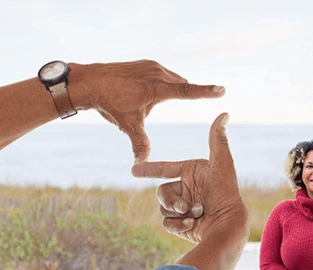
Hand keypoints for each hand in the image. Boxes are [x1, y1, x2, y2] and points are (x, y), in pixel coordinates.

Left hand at [68, 60, 224, 162]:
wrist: (91, 82)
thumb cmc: (110, 103)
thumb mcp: (128, 125)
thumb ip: (140, 143)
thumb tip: (142, 164)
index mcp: (157, 87)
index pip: (187, 90)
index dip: (205, 92)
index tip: (222, 89)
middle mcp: (157, 73)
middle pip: (180, 87)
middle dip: (175, 99)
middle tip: (148, 109)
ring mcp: (151, 66)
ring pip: (170, 80)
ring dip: (166, 92)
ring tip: (140, 103)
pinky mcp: (145, 63)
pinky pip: (160, 75)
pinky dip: (157, 85)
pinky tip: (139, 93)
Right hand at [130, 113, 245, 244]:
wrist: (227, 225)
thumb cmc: (226, 193)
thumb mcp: (221, 163)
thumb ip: (218, 139)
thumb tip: (225, 113)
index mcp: (191, 174)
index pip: (165, 168)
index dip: (149, 169)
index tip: (134, 171)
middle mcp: (186, 190)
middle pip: (161, 191)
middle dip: (171, 200)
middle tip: (184, 206)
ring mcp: (183, 208)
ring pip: (163, 207)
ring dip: (178, 212)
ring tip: (197, 214)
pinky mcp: (181, 224)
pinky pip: (167, 223)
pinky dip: (178, 224)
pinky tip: (192, 224)